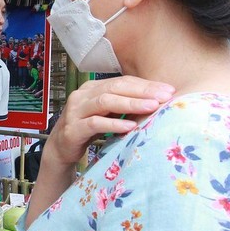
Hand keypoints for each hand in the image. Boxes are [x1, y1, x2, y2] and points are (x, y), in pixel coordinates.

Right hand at [44, 75, 173, 165]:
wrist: (61, 148)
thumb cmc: (88, 129)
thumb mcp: (107, 113)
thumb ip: (123, 104)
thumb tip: (157, 99)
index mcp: (92, 88)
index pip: (122, 82)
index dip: (145, 85)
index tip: (168, 90)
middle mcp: (82, 95)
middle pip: (115, 88)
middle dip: (142, 92)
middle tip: (164, 97)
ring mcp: (75, 111)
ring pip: (105, 102)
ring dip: (131, 104)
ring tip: (151, 107)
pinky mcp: (72, 129)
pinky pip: (95, 123)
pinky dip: (114, 124)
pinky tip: (130, 127)